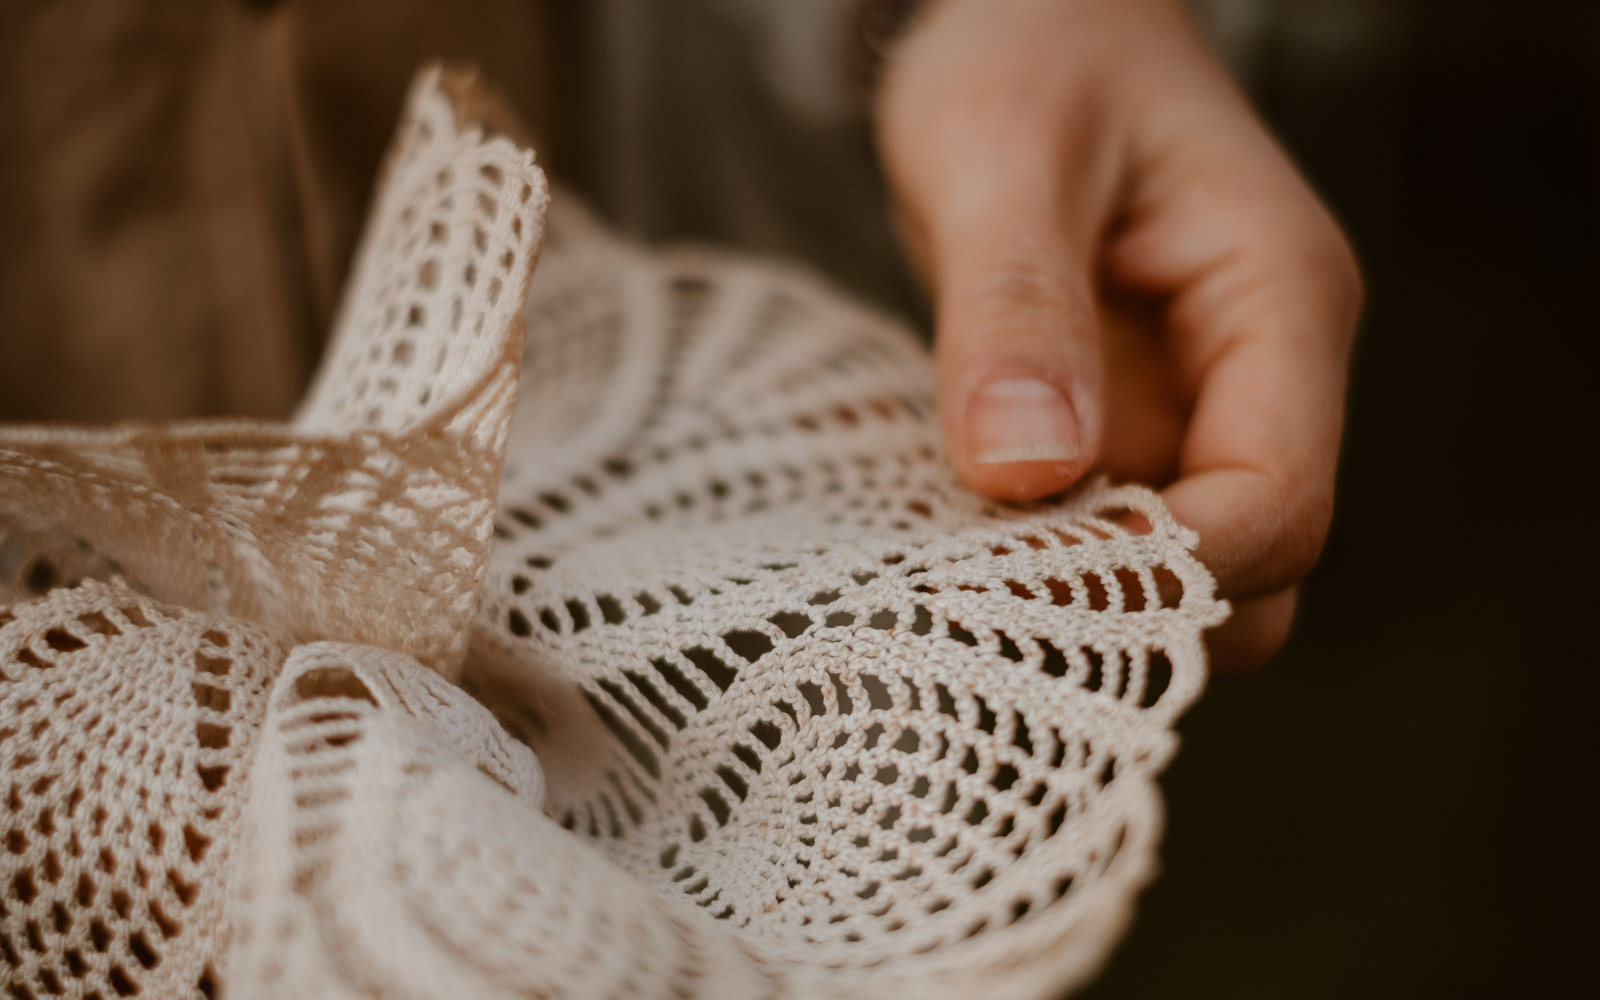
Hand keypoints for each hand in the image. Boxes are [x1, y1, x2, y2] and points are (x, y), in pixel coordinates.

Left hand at [876, 0, 1362, 670]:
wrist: (1036, 22)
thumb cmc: (1034, 52)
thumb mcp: (1003, 153)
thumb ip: (1016, 308)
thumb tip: (1026, 472)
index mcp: (1277, 304)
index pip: (1276, 504)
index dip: (1159, 570)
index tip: (1011, 582)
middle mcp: (1255, 379)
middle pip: (1250, 577)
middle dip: (1127, 605)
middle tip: (968, 592)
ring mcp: (1192, 413)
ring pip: (1178, 578)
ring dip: (1074, 595)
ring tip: (941, 568)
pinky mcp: (1126, 429)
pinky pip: (1101, 537)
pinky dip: (1030, 560)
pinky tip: (938, 533)